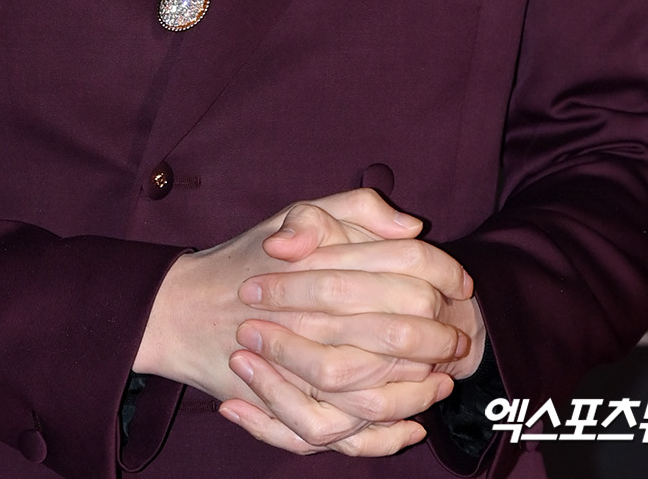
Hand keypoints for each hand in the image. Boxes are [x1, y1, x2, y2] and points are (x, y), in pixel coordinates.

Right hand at [133, 189, 462, 454]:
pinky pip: (341, 436)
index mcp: (319, 265)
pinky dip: (381, 438)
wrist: (187, 310)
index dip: (441, 277)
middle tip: (456, 340)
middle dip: (435, 339)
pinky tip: (410, 427)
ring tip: (439, 383)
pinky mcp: (288, 411)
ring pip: (373, 395)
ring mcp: (299, 373)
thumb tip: (411, 227)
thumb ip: (356, 209)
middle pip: (396, 335)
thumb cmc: (250, 257)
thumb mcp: (300, 213)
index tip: (460, 284)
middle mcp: (311, 320)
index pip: (402, 272)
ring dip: (415, 391)